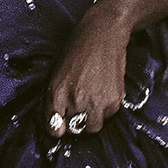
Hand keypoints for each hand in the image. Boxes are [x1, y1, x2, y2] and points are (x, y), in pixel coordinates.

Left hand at [44, 7, 129, 137]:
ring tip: (90, 102)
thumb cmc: (75, 52)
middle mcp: (75, 100)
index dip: (56, 128)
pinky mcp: (114, 100)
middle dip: (74, 123)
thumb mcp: (55, 74)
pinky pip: (108, 116)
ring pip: (92, 128)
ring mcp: (96, 102)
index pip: (54, 128)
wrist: (101, 36)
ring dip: (91, 120)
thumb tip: (54, 123)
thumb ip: (53, 99)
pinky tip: (102, 91)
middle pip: (74, 130)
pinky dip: (105, 109)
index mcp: (55, 93)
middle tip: (77, 109)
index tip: (60, 125)